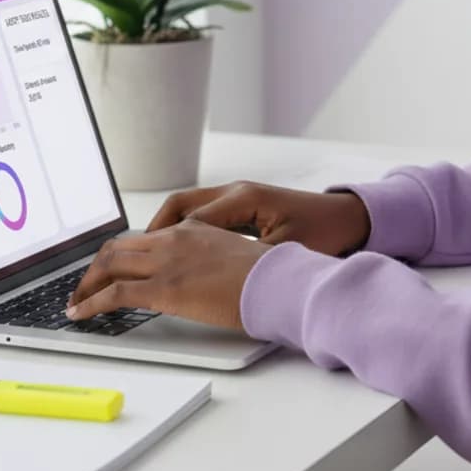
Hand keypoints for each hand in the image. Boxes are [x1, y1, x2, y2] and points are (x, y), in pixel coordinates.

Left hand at [65, 219, 272, 330]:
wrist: (276, 280)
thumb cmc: (265, 274)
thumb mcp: (231, 257)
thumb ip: (207, 259)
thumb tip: (198, 277)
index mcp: (191, 229)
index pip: (143, 236)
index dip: (119, 253)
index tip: (110, 268)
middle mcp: (173, 239)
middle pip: (118, 246)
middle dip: (95, 267)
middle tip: (84, 286)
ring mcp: (167, 262)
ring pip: (109, 264)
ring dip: (87, 283)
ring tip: (76, 301)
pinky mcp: (164, 288)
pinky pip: (114, 293)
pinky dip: (91, 303)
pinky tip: (81, 314)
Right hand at [144, 179, 370, 257]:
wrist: (349, 218)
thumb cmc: (323, 232)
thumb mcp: (283, 253)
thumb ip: (245, 262)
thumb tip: (210, 278)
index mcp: (242, 199)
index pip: (187, 219)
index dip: (160, 243)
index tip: (138, 266)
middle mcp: (234, 192)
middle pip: (176, 206)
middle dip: (149, 233)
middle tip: (122, 262)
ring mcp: (236, 196)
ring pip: (184, 209)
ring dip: (161, 231)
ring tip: (139, 260)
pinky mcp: (241, 206)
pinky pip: (199, 214)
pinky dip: (179, 231)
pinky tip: (172, 253)